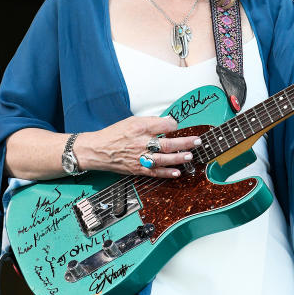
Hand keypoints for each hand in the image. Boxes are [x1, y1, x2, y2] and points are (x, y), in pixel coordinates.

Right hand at [79, 116, 200, 177]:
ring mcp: (139, 157)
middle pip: (167, 143)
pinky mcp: (137, 168)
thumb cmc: (114, 134)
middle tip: (197, 141)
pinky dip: (166, 173)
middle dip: (184, 143)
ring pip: (163, 159)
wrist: (97, 150)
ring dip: (178, 158)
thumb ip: (150, 122)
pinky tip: (177, 172)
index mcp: (139, 127)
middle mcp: (140, 142)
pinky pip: (154, 172)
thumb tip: (168, 123)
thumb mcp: (131, 121)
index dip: (173, 124)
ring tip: (190, 156)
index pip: (163, 124)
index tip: (176, 125)